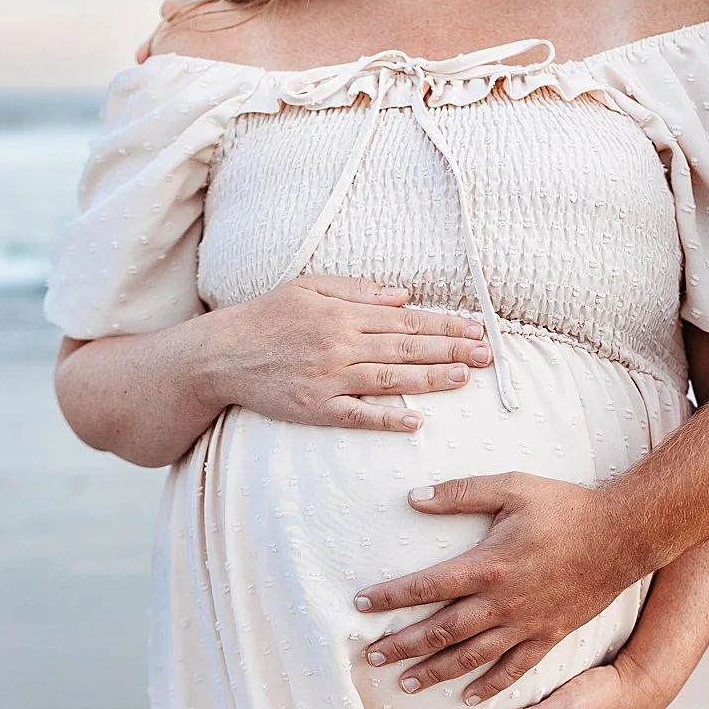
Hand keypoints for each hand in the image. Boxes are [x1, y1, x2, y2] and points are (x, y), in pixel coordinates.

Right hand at [199, 278, 493, 431]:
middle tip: (487, 354)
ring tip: (464, 379)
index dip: (444, 323)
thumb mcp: (308, 287)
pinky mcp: (316, 408)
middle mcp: (341, 343)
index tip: (475, 327)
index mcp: (343, 312)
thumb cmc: (266, 318)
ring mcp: (330, 378)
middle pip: (406, 346)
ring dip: (430, 379)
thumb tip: (404, 296)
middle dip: (450, 348)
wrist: (222, 354)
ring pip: (390, 378)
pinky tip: (416, 421)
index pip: (405, 318)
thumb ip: (357, 290)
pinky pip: (358, 416)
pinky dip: (387, 418)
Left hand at [355, 473, 649, 701]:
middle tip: (370, 659)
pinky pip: (513, 670)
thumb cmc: (566, 507)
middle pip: (440, 631)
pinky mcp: (548, 637)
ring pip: (471, 658)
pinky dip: (489, 687)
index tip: (360, 605)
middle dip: (401, 646)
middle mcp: (502, 602)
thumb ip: (461, 493)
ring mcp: (525, 625)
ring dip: (435, 673)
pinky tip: (468, 700)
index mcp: (488, 565)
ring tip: (406, 686)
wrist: (623, 536)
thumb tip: (415, 498)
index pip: (426, 585)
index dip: (390, 596)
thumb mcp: (512, 487)